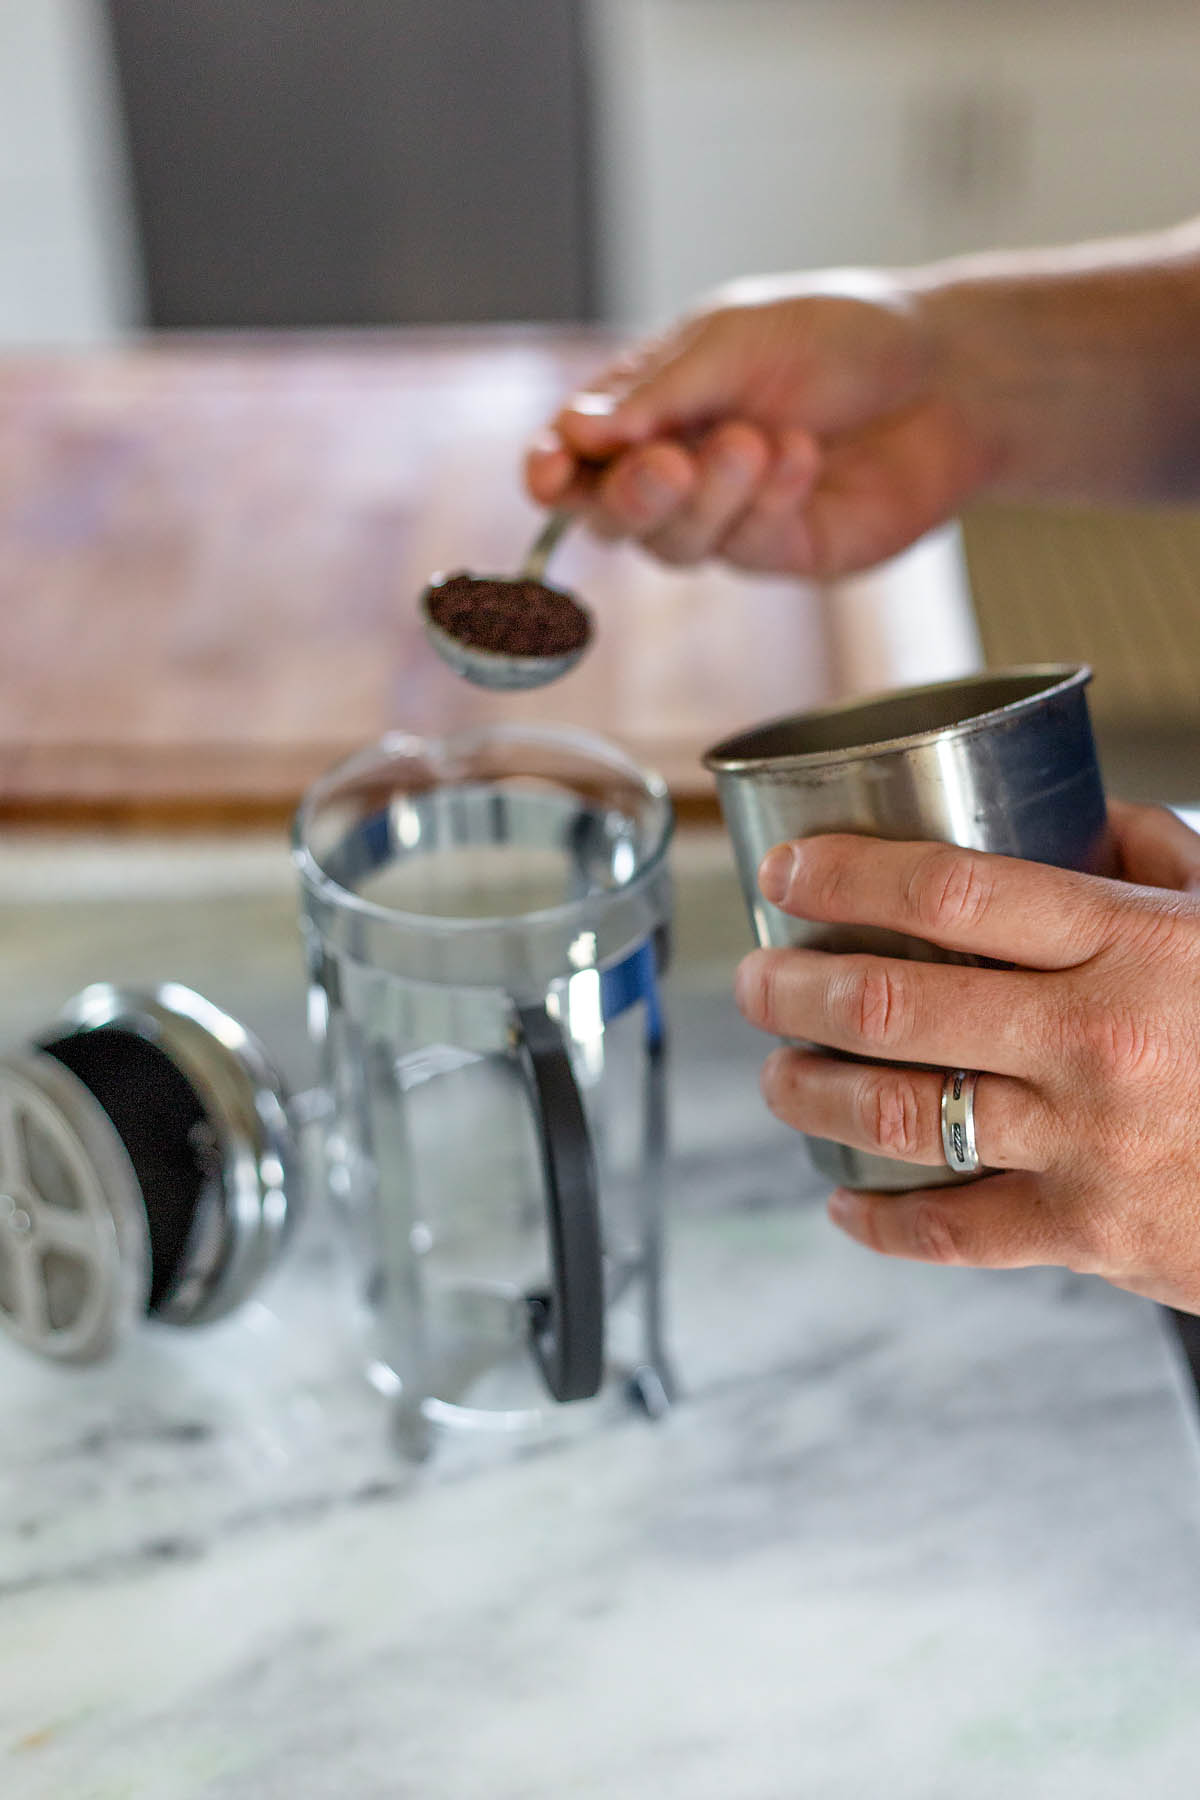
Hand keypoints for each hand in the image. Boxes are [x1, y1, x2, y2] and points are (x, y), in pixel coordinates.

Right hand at [524, 272, 992, 578]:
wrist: (950, 376)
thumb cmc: (845, 339)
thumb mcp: (739, 337)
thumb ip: (659, 392)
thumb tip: (574, 433)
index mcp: (650, 404)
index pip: (574, 453)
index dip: (551, 470)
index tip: (549, 474)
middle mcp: (678, 467)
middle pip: (609, 514)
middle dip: (632, 494)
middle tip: (671, 464)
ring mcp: (726, 517)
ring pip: (673, 543)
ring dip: (710, 496)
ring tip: (759, 441)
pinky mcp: (779, 552)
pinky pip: (745, 548)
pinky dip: (768, 502)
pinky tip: (802, 455)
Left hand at [732, 801, 1199, 1314]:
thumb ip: (1160, 862)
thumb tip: (1086, 820)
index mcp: (1131, 944)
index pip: (953, 889)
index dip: (848, 874)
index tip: (785, 872)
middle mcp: (1094, 1039)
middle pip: (893, 1002)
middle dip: (794, 987)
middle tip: (754, 979)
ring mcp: (1087, 1144)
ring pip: (900, 1114)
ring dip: (811, 1092)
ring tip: (778, 1074)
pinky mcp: (1090, 1237)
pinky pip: (952, 1233)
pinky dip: (881, 1224)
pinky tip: (843, 1203)